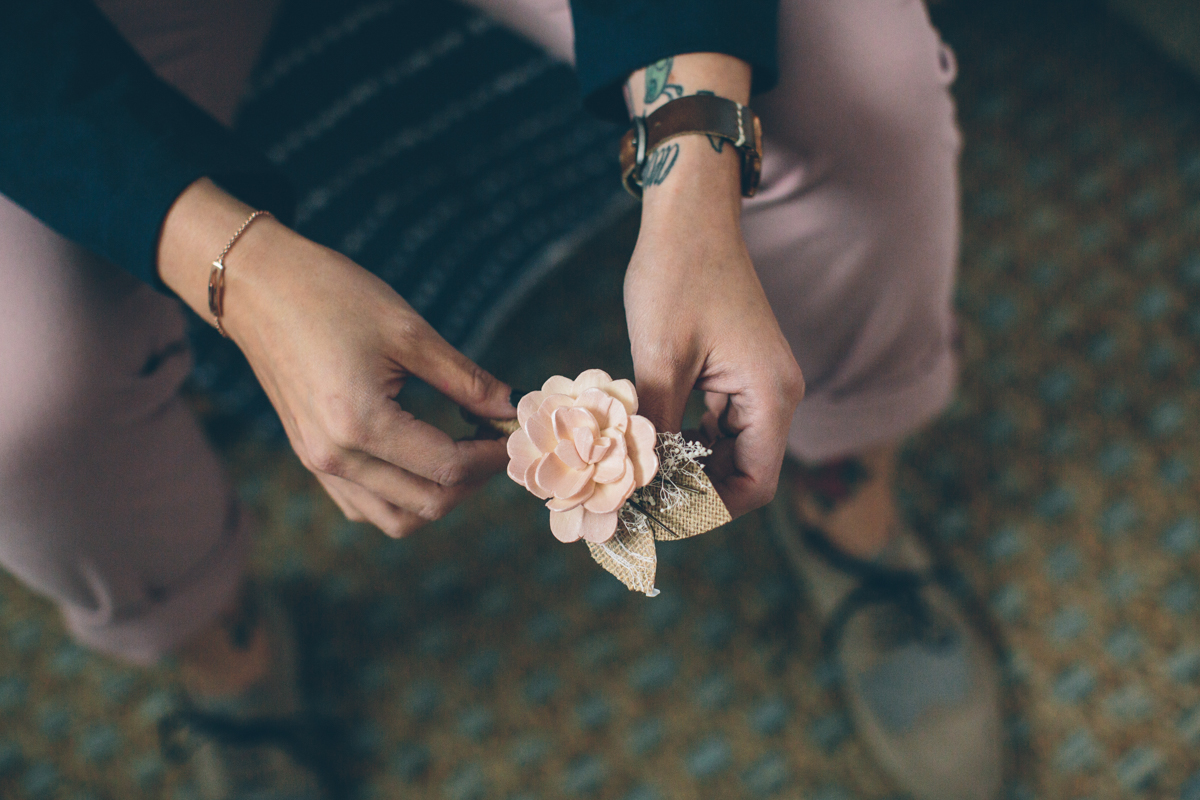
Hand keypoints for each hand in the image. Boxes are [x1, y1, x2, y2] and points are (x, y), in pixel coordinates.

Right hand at [158, 179, 514, 536]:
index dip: (494, 456)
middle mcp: (335, 457)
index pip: (448, 468)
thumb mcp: (409, 331)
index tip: (518, 432)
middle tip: (496, 439)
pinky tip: (424, 458)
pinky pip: (365, 506)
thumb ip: (466, 379)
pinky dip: (404, 497)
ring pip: (397, 519)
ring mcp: (318, 464)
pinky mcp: (310, 459)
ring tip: (464, 451)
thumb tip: (512, 408)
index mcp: (360, 424)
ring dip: (441, 497)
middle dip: (475, 479)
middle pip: (429, 503)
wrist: (257, 285)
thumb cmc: (333, 295)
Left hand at [624, 145, 804, 517]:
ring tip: (635, 475)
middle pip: (743, 473)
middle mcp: (775, 394)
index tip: (658, 516)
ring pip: (726, 452)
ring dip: (685, 467)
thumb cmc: (676, 276)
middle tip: (636, 501)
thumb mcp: (658, 358)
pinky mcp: (736, 372)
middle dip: (693, 492)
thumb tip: (637, 484)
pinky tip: (646, 440)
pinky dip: (685, 439)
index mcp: (771, 395)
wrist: (689, 215)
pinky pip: (716, 424)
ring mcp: (757, 383)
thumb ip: (654, 426)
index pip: (755, 485)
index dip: (710, 510)